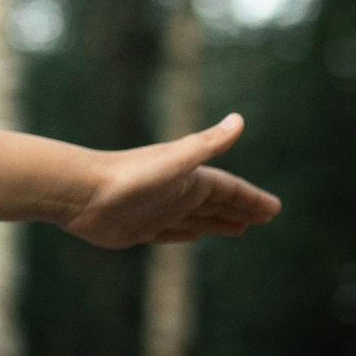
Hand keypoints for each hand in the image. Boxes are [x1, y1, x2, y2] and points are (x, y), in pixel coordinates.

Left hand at [63, 114, 281, 248]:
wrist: (81, 192)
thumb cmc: (129, 175)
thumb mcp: (176, 160)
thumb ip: (208, 143)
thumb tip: (239, 119)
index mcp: (189, 178)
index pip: (229, 188)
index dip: (251, 198)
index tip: (275, 208)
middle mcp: (175, 193)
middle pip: (217, 204)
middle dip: (242, 209)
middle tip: (267, 218)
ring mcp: (158, 211)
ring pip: (197, 219)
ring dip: (219, 222)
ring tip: (240, 228)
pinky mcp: (139, 230)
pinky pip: (170, 233)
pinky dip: (185, 234)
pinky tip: (194, 236)